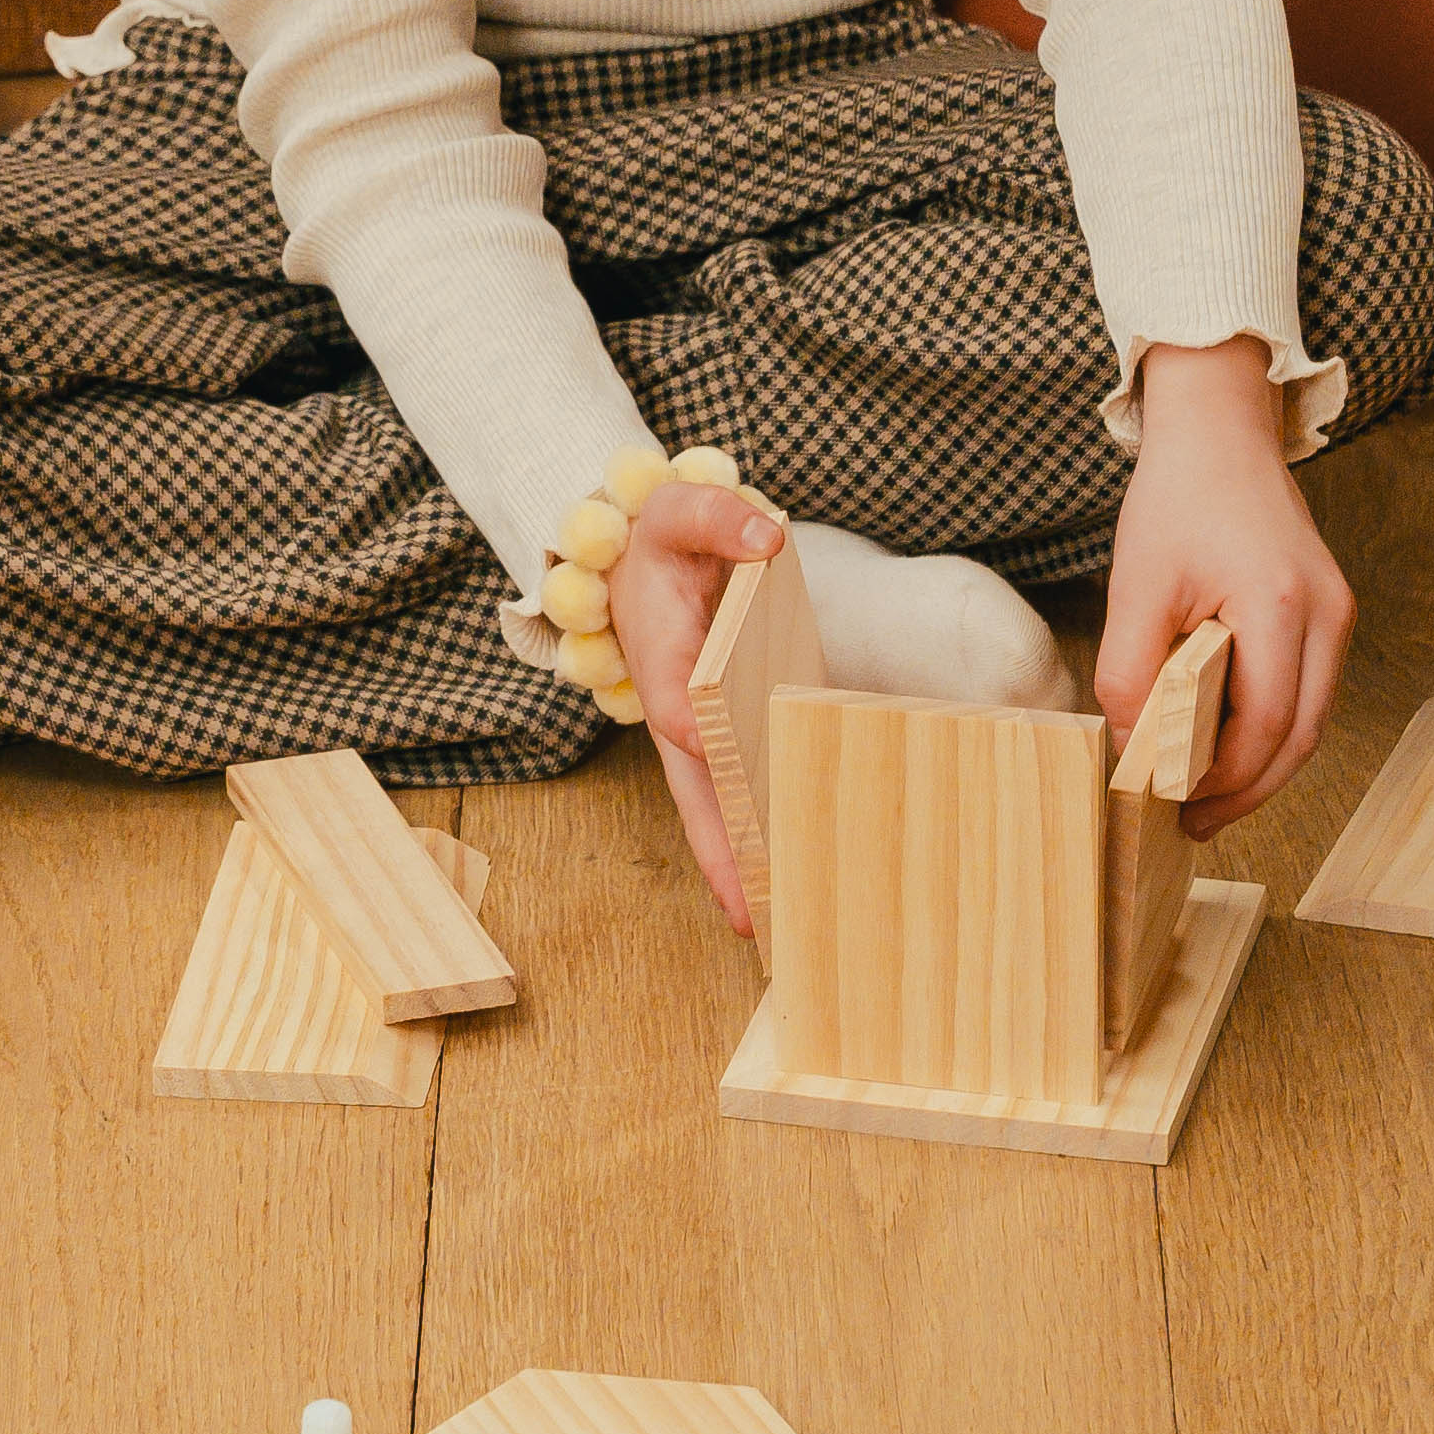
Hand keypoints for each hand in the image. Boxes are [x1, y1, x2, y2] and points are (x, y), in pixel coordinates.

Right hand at [590, 477, 787, 936]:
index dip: (697, 731)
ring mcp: (696, 729)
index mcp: (661, 652)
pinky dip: (757, 831)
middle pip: (693, 787)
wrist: (640, 558)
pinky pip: (739, 789)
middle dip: (718, 848)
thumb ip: (719, 517)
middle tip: (748, 915)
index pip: (680, 702)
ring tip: (776, 924)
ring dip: (739, 860)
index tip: (716, 755)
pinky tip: (793, 876)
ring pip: (714, 803)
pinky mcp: (722, 735)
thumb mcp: (681, 510)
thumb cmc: (662, 538)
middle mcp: (675, 705)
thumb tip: (765, 539)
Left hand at [1100, 338, 1348, 837]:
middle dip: (1248, 790)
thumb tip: (1132, 750)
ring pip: (1311, 719)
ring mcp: (1337, 612)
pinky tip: (1227, 743)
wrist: (1219, 433)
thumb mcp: (1136, 585)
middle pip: (1301, 736)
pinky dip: (1272, 726)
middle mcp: (1327, 614)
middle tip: (1192, 822)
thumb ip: (1131, 672)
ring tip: (1204, 795)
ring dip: (1263, 765)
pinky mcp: (1330, 609)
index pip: (1266, 726)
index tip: (1173, 805)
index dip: (1223, 780)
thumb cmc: (1177, 499)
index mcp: (1281, 605)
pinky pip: (1308, 688)